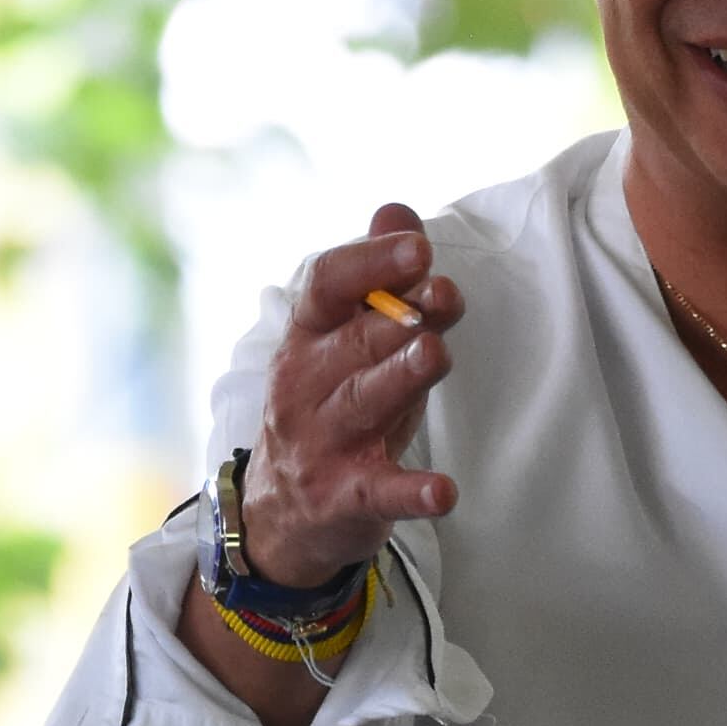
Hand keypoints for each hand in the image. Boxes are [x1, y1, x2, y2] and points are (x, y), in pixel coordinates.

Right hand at [241, 203, 466, 590]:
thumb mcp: (345, 342)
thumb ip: (375, 279)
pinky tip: (443, 491)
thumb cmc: (330, 408)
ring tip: (435, 353)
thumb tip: (396, 209)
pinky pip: (381, 491)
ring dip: (401, 376)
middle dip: (400, 318)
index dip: (371, 263)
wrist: (282, 516)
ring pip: (363, 403)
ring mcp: (322, 444)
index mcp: (306, 338)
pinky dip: (412, 492)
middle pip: (355, 343)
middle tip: (444, 296)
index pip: (327, 286)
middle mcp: (305, 386)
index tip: (418, 247)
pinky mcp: (345, 498)